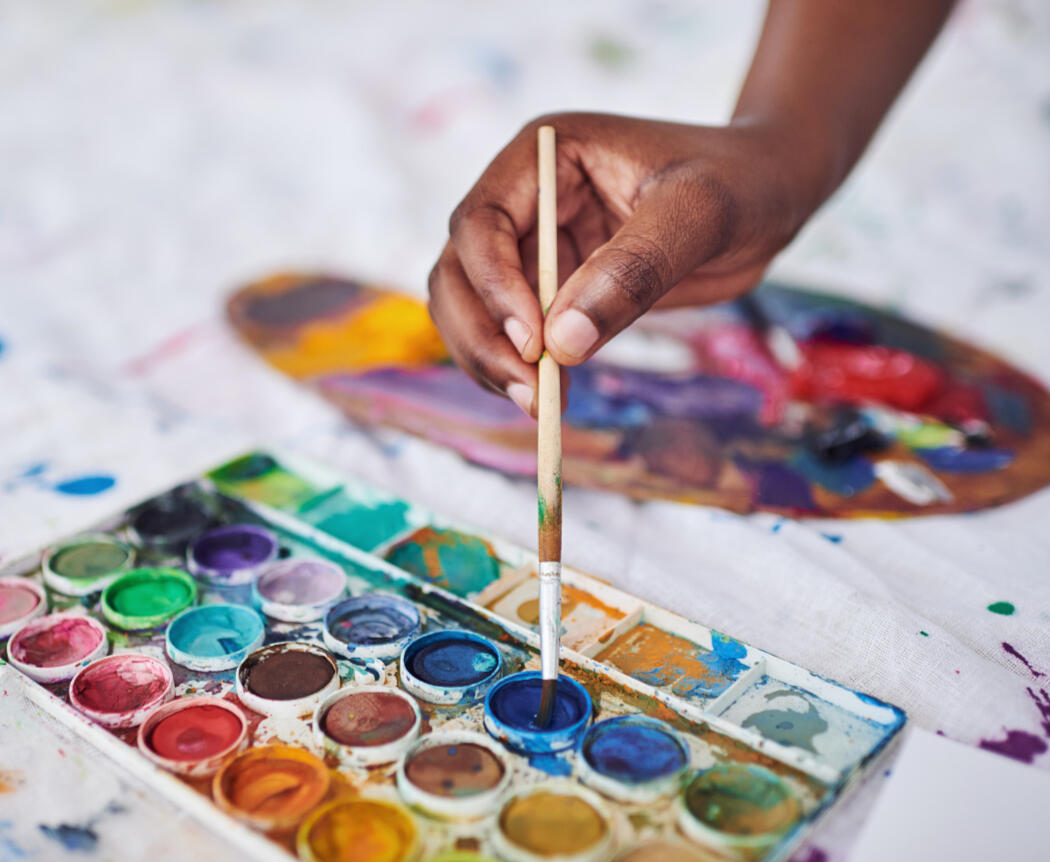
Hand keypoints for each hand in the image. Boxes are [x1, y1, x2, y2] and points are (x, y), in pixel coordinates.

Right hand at [427, 112, 826, 416]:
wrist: (769, 195)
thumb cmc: (740, 181)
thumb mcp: (698, 213)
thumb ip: (632, 270)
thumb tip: (562, 344)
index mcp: (544, 156)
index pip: (481, 222)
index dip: (493, 285)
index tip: (534, 342)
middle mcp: (526, 200)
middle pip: (458, 272)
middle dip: (482, 335)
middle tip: (530, 391)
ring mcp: (536, 247)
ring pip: (473, 310)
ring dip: (491, 360)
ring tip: (540, 404)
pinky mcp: (555, 289)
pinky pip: (515, 335)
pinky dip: (520, 370)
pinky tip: (552, 397)